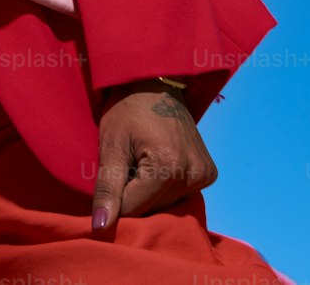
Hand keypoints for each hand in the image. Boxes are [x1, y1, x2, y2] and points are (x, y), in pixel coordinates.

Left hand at [90, 80, 217, 232]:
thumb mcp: (111, 144)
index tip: (110, 177)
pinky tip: (157, 163)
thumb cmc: (127, 108)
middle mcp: (193, 174)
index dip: (115, 198)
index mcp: (169, 167)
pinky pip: (180, 194)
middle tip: (127, 162)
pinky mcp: (209, 173)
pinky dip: (164, 186)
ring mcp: (205, 174)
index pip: (133, 209)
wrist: (155, 80)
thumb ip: (107, 187)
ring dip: (149, 192)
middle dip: (133, 195)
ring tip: (141, 161)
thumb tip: (100, 227)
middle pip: (152, 209)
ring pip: (166, 205)